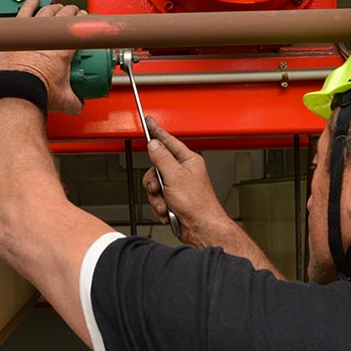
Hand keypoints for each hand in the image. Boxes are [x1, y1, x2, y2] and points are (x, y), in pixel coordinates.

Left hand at [0, 0, 87, 114]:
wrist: (16, 93)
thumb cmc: (36, 93)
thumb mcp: (63, 99)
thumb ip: (74, 102)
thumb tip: (77, 106)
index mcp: (64, 51)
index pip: (79, 30)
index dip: (86, 23)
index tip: (87, 22)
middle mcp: (49, 39)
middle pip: (65, 17)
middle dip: (73, 13)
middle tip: (76, 14)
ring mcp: (32, 34)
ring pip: (47, 12)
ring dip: (56, 7)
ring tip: (60, 7)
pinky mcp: (17, 35)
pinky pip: (25, 12)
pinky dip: (30, 4)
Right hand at [142, 117, 230, 246]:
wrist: (201, 228)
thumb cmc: (197, 204)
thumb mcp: (175, 176)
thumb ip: (162, 158)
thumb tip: (153, 145)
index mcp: (188, 161)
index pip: (168, 141)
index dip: (157, 131)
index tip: (149, 122)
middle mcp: (183, 172)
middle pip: (156, 168)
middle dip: (154, 183)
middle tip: (158, 188)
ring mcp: (178, 186)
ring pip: (155, 186)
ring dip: (157, 199)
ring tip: (167, 205)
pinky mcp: (174, 200)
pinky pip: (157, 199)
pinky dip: (160, 208)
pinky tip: (169, 212)